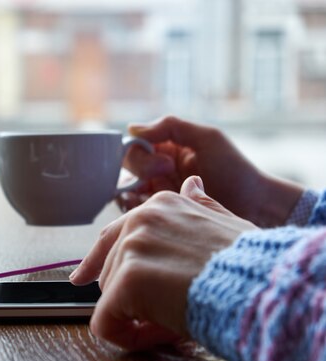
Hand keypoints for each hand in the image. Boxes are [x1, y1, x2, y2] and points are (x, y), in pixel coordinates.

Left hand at [70, 176, 257, 349]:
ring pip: (110, 297)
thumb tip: (192, 185)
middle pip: (110, 271)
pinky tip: (153, 335)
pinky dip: (125, 336)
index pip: (112, 234)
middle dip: (131, 297)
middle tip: (165, 311)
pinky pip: (106, 322)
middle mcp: (140, 218)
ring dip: (135, 316)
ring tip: (173, 317)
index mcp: (160, 205)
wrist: (260, 284)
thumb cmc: (247, 262)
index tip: (82, 277)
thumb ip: (200, 206)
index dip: (96, 261)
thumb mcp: (223, 223)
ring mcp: (131, 246)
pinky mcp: (128, 278)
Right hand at [120, 116, 303, 227]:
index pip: (133, 147)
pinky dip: (137, 210)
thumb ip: (170, 126)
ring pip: (125, 191)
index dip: (142, 155)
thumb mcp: (206, 138)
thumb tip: (131, 128)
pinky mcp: (160, 214)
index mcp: (165, 148)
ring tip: (159, 198)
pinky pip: (135, 212)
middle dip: (142, 171)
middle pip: (126, 168)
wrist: (254, 207)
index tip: (167, 163)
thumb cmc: (235, 170)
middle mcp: (157, 170)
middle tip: (169, 174)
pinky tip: (156, 211)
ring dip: (135, 193)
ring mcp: (157, 194)